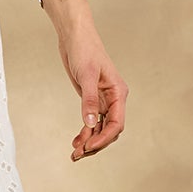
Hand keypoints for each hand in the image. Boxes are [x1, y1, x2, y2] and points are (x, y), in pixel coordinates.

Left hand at [57, 21, 127, 160]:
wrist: (74, 37)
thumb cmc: (85, 50)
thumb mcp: (87, 76)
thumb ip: (89, 100)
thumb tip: (91, 123)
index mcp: (118, 93)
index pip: (117, 123)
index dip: (104, 137)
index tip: (89, 146)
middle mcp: (112, 99)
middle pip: (109, 129)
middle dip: (96, 143)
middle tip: (79, 154)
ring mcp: (102, 100)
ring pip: (100, 128)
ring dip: (89, 141)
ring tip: (75, 153)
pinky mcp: (90, 99)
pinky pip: (91, 121)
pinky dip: (85, 132)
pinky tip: (76, 142)